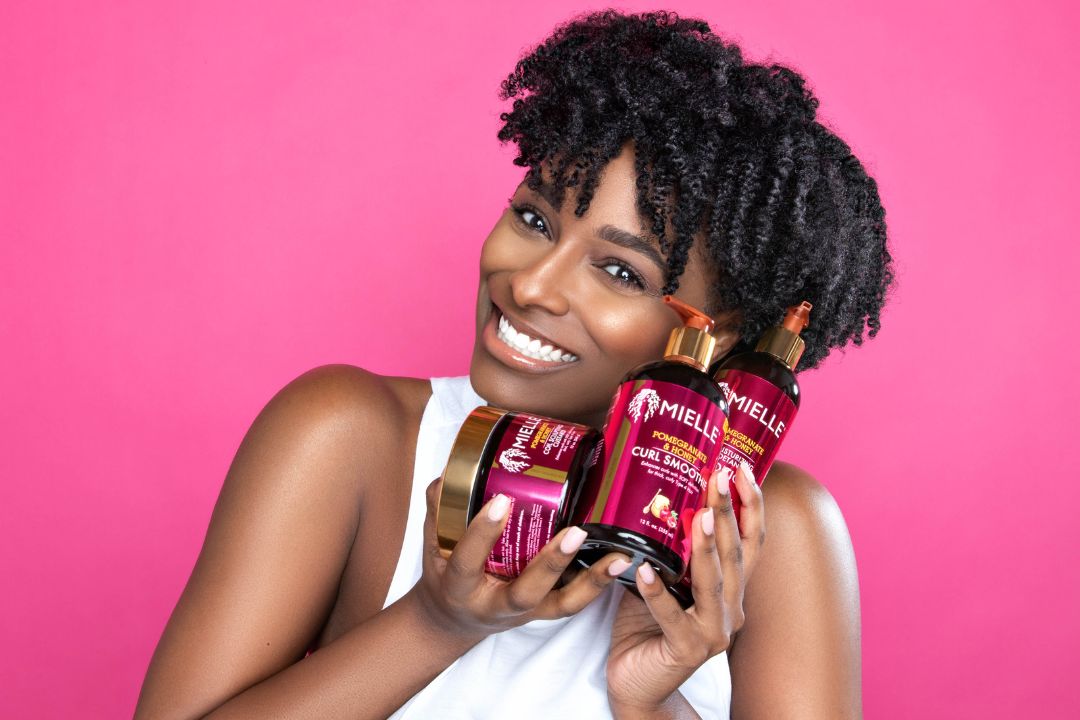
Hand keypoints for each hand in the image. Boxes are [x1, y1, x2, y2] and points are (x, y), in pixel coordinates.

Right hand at [410, 478, 629, 640]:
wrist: (455, 621)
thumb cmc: (446, 575)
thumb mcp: (432, 544)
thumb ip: (439, 508)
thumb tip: (449, 471)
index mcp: (460, 587)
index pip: (468, 562)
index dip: (483, 534)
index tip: (501, 502)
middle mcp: (495, 606)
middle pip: (526, 593)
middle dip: (551, 564)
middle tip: (575, 533)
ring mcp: (525, 612)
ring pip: (562, 605)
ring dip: (593, 581)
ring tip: (621, 556)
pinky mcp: (545, 612)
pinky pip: (575, 601)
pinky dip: (600, 583)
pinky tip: (622, 561)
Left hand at [606, 462, 764, 713]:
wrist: (637, 685)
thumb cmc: (646, 628)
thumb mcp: (660, 580)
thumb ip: (666, 549)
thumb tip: (651, 499)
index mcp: (728, 589)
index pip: (747, 541)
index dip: (750, 505)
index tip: (742, 469)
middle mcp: (730, 609)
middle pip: (733, 554)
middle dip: (727, 512)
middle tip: (720, 476)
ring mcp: (712, 632)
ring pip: (713, 583)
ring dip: (707, 548)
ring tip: (700, 516)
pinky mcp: (686, 651)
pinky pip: (671, 617)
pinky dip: (657, 593)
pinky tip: (644, 571)